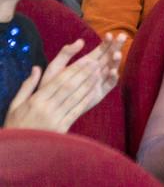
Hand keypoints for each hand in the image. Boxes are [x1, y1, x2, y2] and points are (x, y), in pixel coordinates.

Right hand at [3, 35, 123, 131]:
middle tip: (97, 63)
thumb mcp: (15, 105)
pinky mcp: (62, 128)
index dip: (74, 70)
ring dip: (88, 85)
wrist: (18, 151)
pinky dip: (86, 100)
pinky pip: (76, 111)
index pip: (58, 81)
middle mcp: (46, 108)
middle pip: (69, 87)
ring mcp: (55, 119)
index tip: (86, 60)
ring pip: (75, 98)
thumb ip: (27, 86)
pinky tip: (95, 91)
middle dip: (84, 74)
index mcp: (35, 101)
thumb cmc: (16, 125)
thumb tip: (36, 68)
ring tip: (99, 74)